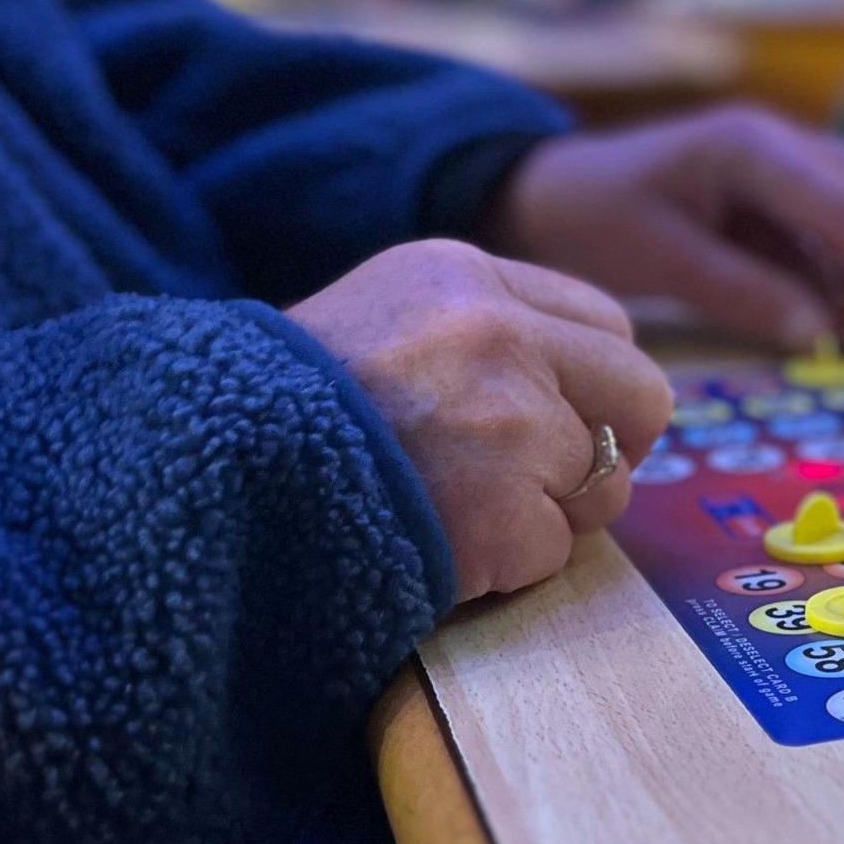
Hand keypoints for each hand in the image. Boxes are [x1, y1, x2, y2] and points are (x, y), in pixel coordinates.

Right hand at [288, 240, 673, 602]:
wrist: (201, 478)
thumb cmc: (290, 410)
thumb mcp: (386, 320)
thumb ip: (486, 333)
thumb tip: (591, 389)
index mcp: (467, 277)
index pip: (607, 326)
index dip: (594, 384)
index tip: (559, 418)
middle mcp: (499, 336)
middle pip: (643, 397)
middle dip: (607, 448)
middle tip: (544, 481)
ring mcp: (506, 426)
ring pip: (605, 486)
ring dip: (549, 515)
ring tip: (462, 510)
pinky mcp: (502, 513)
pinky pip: (554, 552)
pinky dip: (507, 566)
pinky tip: (442, 546)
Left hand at [487, 106, 843, 350]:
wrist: (553, 191)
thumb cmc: (595, 219)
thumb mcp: (659, 260)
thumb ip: (740, 292)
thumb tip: (819, 332)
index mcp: (750, 145)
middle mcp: (781, 139)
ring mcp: (786, 158)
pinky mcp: (783, 188)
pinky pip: (840, 222)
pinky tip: (839, 315)